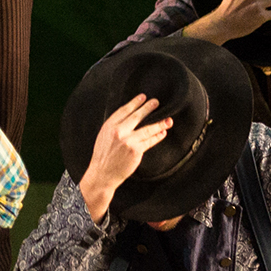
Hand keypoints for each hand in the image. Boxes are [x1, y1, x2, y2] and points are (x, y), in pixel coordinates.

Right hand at [76, 94, 173, 220]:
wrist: (102, 174)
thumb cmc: (103, 156)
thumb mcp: (104, 137)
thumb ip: (114, 127)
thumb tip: (129, 118)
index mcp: (109, 126)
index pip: (124, 110)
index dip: (134, 103)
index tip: (143, 97)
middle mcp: (118, 131)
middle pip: (137, 116)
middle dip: (148, 108)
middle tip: (156, 102)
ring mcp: (128, 141)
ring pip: (147, 129)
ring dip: (159, 124)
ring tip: (168, 120)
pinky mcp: (136, 150)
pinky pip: (150, 141)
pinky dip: (157, 137)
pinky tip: (163, 133)